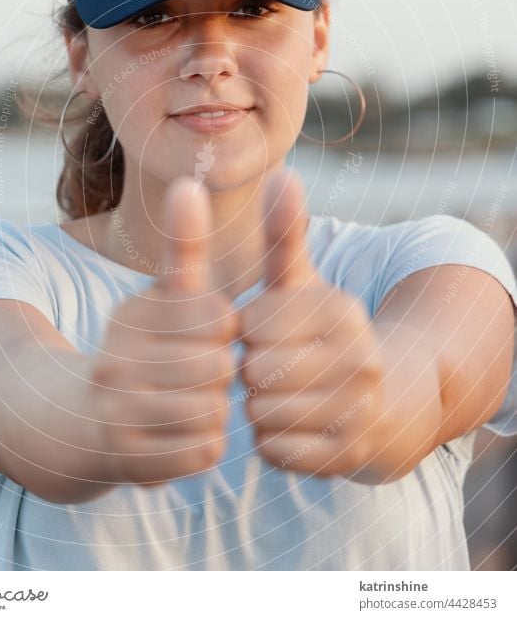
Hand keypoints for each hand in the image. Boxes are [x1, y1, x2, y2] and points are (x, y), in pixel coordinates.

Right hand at [91, 177, 238, 486]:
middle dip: (220, 371)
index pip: (219, 315)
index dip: (224, 327)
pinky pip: (206, 451)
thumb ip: (185, 242)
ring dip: (214, 409)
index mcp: (129, 313)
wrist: (81, 420)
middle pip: (219, 365)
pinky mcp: (128, 459)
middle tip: (198, 374)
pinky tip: (182, 433)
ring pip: (214, 410)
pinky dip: (204, 444)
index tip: (205, 333)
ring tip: (191, 401)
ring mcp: (116, 411)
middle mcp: (114, 360)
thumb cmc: (145, 348)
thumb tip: (189, 181)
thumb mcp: (165, 295)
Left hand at [239, 169, 385, 476]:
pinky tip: (285, 424)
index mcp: (342, 311)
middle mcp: (360, 359)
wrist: (384, 400)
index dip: (244, 332)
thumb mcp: (301, 282)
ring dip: (256, 407)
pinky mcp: (349, 456)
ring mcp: (359, 410)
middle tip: (263, 367)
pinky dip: (270, 441)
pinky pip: (276, 451)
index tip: (258, 333)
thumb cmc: (320, 332)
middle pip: (256, 371)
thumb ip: (285, 233)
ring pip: (263, 414)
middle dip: (249, 370)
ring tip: (273, 394)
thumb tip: (282, 172)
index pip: (252, 324)